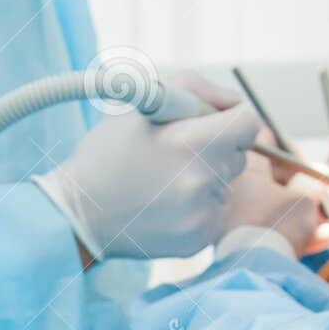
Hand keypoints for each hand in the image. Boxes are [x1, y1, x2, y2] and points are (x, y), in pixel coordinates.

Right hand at [34, 72, 260, 259]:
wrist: (80, 213)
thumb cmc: (109, 152)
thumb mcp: (145, 104)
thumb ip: (198, 90)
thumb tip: (233, 103)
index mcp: (191, 142)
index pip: (248, 123)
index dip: (233, 117)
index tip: (215, 122)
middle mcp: (201, 181)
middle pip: (238, 156)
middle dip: (215, 149)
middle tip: (177, 153)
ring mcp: (201, 215)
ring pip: (226, 186)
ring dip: (206, 179)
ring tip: (164, 181)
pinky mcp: (198, 239)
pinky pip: (215, 213)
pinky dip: (198, 207)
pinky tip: (165, 205)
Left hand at [219, 141, 321, 256]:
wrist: (255, 270)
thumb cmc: (277, 224)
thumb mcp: (304, 199)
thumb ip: (314, 185)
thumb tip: (316, 183)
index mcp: (245, 167)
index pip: (266, 139)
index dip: (292, 150)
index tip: (310, 165)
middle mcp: (236, 188)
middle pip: (275, 180)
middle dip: (307, 191)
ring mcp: (237, 216)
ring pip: (278, 208)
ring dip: (308, 216)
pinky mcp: (242, 241)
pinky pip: (273, 230)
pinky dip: (297, 233)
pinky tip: (322, 240)